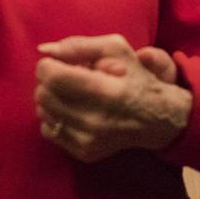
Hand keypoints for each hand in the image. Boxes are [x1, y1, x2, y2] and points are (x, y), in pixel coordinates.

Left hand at [34, 34, 191, 162]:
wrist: (156, 119)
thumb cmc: (136, 77)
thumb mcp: (115, 49)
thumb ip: (78, 45)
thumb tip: (44, 50)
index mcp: (106, 91)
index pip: (54, 77)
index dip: (48, 66)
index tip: (57, 63)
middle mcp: (95, 120)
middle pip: (44, 94)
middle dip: (50, 81)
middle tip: (67, 77)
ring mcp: (88, 140)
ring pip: (43, 112)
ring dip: (52, 98)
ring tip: (72, 93)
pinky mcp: (83, 152)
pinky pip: (49, 130)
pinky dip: (55, 117)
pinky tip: (72, 109)